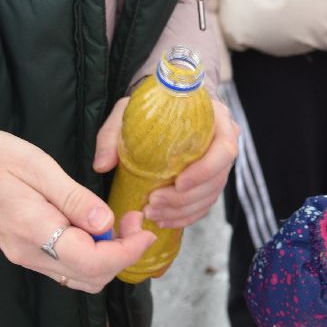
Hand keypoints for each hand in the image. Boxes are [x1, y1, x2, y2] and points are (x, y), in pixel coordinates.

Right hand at [0, 129, 154, 291]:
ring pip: (81, 279)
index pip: (92, 262)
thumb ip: (73, 198)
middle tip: (134, 220)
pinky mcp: (26, 254)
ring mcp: (26, 258)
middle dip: (123, 254)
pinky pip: (68, 269)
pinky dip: (91, 257)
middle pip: (91, 277)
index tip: (145, 231)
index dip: (127, 252)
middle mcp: (30, 254)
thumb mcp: (37, 165)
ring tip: (119, 223)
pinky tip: (96, 229)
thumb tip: (106, 223)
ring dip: (108, 258)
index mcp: (33, 231)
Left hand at [93, 96, 239, 228]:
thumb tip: (102, 165)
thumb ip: (113, 135)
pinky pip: (203, 205)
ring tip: (153, 213)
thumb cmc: (152, 105)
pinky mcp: (209, 181)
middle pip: (217, 180)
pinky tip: (164, 220)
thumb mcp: (128, 110)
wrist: (164, 106)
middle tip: (154, 203)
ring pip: (209, 196)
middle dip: (185, 198)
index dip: (205, 171)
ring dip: (182, 210)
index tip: (178, 183)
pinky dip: (184, 216)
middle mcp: (224, 142)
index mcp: (217, 120)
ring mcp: (219, 164)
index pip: (225, 150)